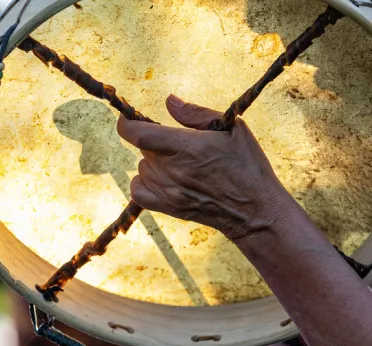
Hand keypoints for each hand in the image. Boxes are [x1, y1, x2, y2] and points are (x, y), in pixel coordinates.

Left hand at [117, 95, 292, 241]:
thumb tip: (169, 101)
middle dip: (155, 140)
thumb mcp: (231, 128)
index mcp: (188, 147)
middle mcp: (174, 170)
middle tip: (179, 144)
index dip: (126, 122)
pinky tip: (161, 178)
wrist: (255, 209)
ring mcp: (169, 191)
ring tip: (180, 164)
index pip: (138, 134)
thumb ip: (195, 114)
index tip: (129, 116)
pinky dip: (143, 182)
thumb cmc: (247, 164)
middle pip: (143, 148)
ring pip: (142, 167)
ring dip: (153, 162)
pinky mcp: (168, 207)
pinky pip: (137, 191)